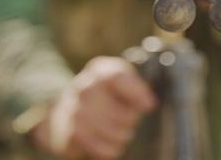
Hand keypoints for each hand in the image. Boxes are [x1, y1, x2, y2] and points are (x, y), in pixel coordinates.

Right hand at [31, 56, 156, 159]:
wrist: (71, 108)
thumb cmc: (107, 94)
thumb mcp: (123, 82)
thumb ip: (137, 88)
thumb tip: (149, 104)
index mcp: (100, 70)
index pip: (118, 77)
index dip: (136, 92)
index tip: (149, 105)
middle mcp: (83, 86)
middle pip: (121, 112)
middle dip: (130, 120)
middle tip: (129, 120)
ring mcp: (74, 110)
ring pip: (111, 132)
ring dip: (121, 136)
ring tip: (121, 133)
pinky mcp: (70, 133)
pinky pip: (98, 147)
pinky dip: (110, 149)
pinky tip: (112, 145)